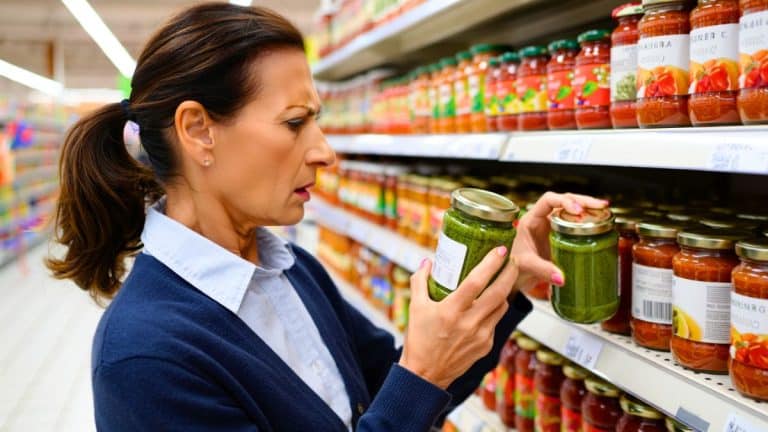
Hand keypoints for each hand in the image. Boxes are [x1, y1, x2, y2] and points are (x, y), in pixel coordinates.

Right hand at [399, 246, 518, 388]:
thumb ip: (420, 282)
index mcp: (451, 311)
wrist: (425, 374)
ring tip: (503, 278)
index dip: (491, 264)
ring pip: (501, 306)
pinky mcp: (486, 346)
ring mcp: (481, 336)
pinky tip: (488, 304)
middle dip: (509, 273)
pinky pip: (495, 321)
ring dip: (504, 291)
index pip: (476, 282)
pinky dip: (494, 310)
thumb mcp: (415, 308)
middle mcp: (469, 323)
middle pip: (498, 293)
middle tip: (513, 260)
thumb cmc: (419, 340)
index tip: (501, 250)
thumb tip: (427, 262)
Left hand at [512, 192, 608, 292]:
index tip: (578, 211)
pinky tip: (601, 220)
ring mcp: (552, 225)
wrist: (517, 276)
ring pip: (571, 208)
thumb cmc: (515, 267)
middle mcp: (542, 218)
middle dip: (582, 201)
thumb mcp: (527, 266)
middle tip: (600, 206)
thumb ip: (543, 270)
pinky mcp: (561, 234)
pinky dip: (588, 219)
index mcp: (530, 220)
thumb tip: (561, 277)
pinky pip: (575, 221)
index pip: (547, 200)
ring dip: (588, 207)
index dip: (564, 201)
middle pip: (564, 200)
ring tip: (604, 209)